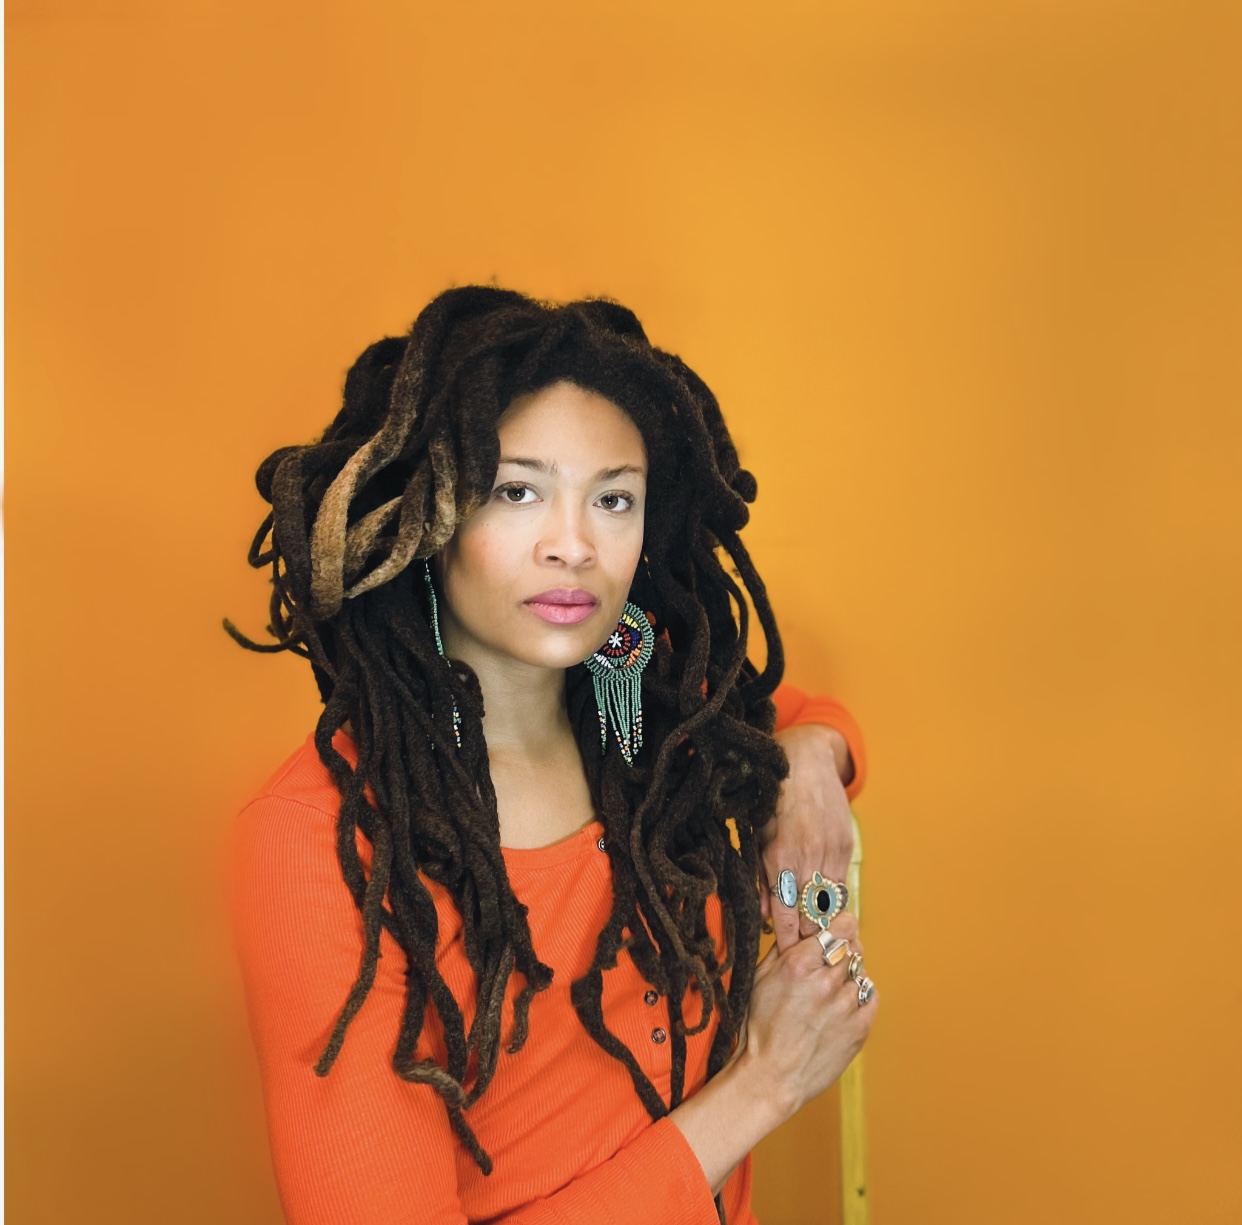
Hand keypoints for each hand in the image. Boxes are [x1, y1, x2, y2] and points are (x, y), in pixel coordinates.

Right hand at [737, 911, 875, 1123]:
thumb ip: (785, 946)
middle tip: (830, 960)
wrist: (772, 1077)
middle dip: (843, 949)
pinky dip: (860, 994)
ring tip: (831, 990)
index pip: (841, 926)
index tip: (838, 926)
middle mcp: (827, 981)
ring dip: (849, 975)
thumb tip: (802, 922)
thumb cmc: (761, 1027)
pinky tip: (842, 1003)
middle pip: (852, 947)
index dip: (841, 924)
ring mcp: (846, 1005)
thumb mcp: (762, 978)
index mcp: (800, 963)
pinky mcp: (860, 1027)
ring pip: (861, 971)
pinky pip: (871, 995)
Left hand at [758, 724, 854, 952]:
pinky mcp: (847, 845)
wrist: (805, 760)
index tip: (789, 958)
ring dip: (825, 923)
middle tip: (805, 955)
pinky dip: (836, 902)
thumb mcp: (757, 835)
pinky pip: (843, 885)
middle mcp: (807, 857)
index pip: (787, 913)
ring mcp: (831, 851)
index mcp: (779, 856)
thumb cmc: (772, 798)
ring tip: (820, 941)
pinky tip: (831, 913)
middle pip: (812, 915)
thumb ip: (762, 876)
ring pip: (831, 904)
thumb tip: (767, 915)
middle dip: (809, 938)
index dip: (789, 940)